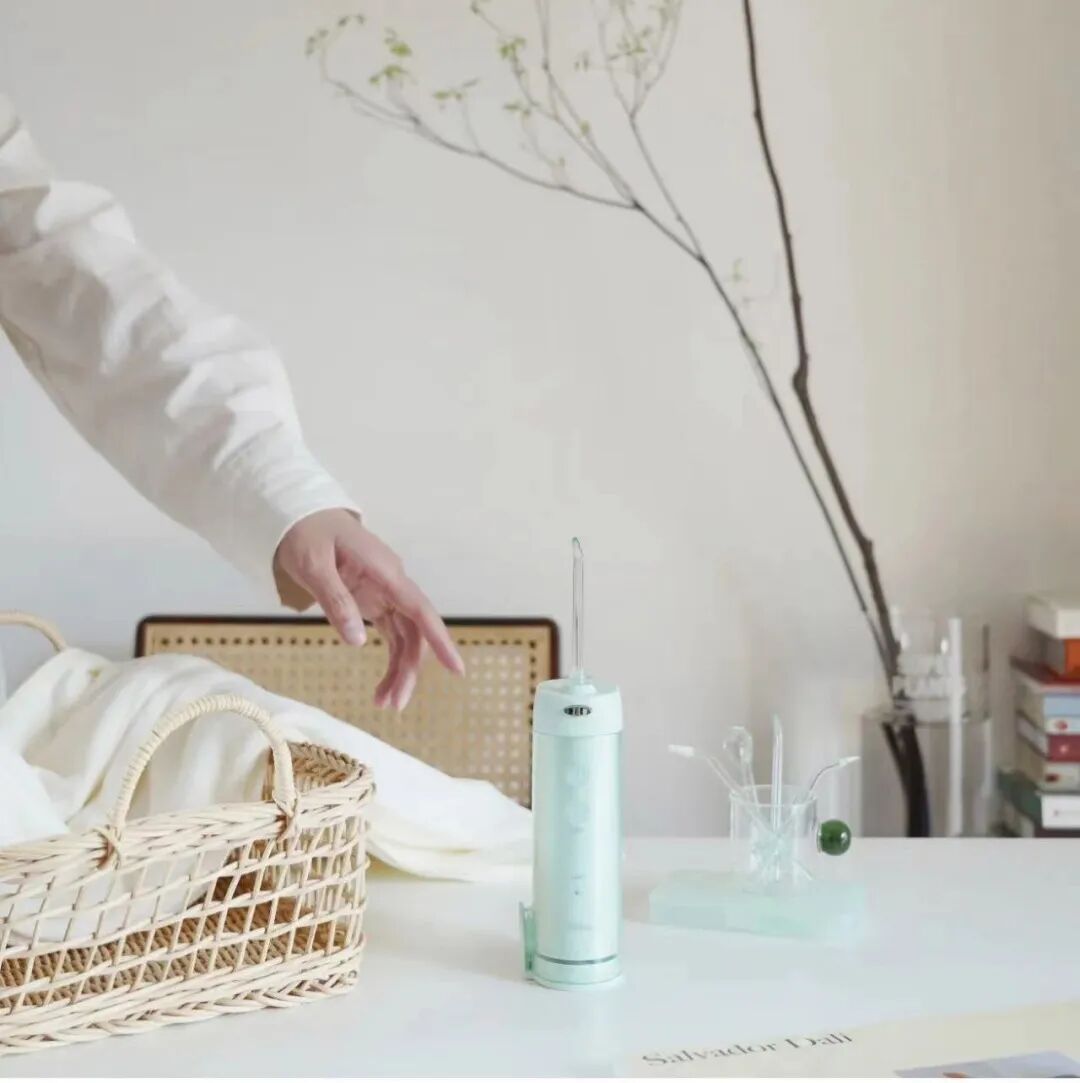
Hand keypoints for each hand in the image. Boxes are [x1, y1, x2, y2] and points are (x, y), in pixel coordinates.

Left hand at [274, 509, 464, 709]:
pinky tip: (381, 688)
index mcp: (385, 571)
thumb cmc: (307, 534)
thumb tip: (358, 642)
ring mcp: (386, 594)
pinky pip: (392, 637)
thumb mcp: (313, 566)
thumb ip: (336, 601)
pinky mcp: (375, 603)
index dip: (440, 640)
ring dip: (400, 672)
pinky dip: (390, 663)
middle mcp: (393, 584)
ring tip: (384, 704)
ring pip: (406, 639)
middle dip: (410, 670)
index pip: (420, 609)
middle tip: (394, 705)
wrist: (302, 517)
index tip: (456, 669)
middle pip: (415, 632)